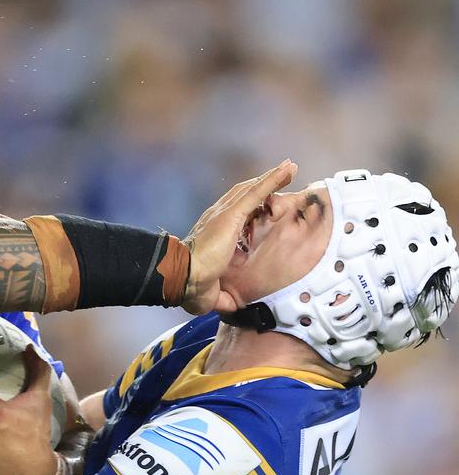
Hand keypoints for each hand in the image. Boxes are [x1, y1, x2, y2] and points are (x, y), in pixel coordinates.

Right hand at [182, 159, 297, 312]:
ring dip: (271, 178)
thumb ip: (223, 297)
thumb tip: (231, 306)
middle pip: (244, 195)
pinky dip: (272, 179)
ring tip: (289, 168)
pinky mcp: (232, 214)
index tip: (265, 206)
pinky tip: (287, 169)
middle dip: (263, 185)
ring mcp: (224, 214)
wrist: (184, 278)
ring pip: (252, 189)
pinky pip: (257, 192)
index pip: (234, 215)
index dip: (250, 208)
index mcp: (211, 234)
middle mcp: (216, 218)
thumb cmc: (192, 287)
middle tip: (283, 177)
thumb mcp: (213, 292)